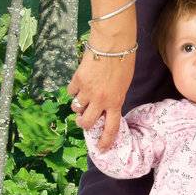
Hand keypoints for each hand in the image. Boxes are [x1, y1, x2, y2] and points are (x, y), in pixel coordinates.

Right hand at [67, 35, 135, 152]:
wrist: (113, 44)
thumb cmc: (123, 62)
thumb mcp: (124, 85)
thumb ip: (114, 98)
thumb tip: (105, 106)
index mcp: (116, 102)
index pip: (110, 128)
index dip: (105, 141)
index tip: (101, 149)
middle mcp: (100, 101)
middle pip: (86, 122)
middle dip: (83, 123)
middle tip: (84, 118)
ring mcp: (87, 91)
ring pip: (76, 108)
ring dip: (78, 106)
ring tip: (83, 97)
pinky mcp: (77, 81)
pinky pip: (71, 92)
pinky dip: (74, 90)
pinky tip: (80, 83)